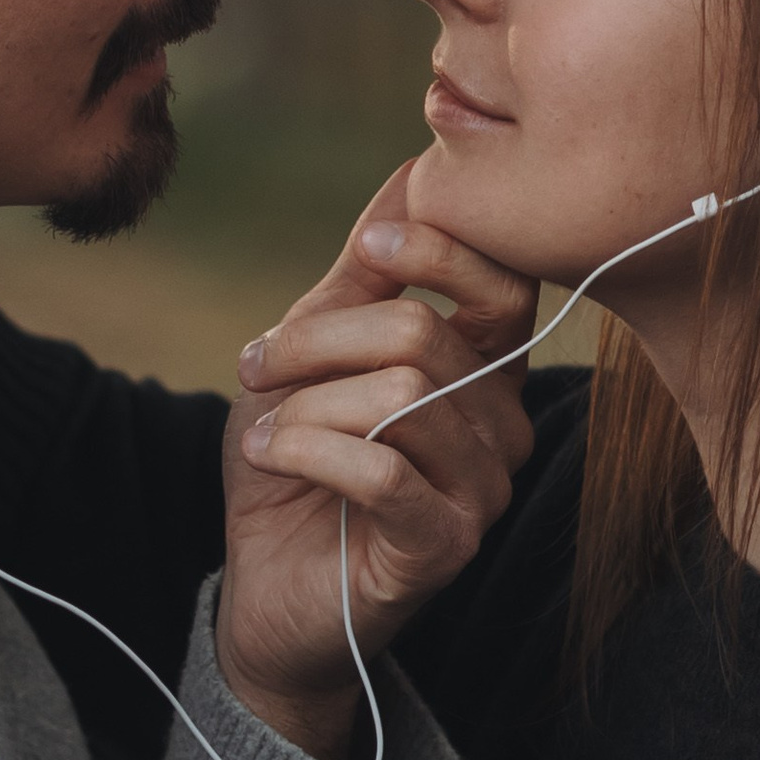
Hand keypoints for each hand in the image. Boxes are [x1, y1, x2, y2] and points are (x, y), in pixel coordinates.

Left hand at [214, 166, 539, 759]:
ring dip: (306, 404)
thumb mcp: (313, 354)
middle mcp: (504, 426)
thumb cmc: (296, 467)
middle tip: (255, 365)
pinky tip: (271, 454)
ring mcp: (484, 490)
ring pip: (399, 398)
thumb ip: (362, 275)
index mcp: (484, 370)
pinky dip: (308, 449)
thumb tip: (413, 168)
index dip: (436, 248)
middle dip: (316, 339)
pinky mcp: (446, 545)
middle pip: (421, 334)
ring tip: (263, 428)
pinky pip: (383, 470)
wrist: (266, 591)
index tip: (361, 252)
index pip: (502, 282)